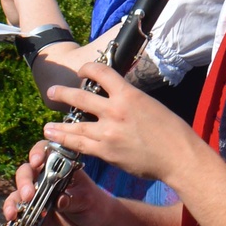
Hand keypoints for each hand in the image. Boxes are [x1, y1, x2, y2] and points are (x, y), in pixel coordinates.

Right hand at [2, 139, 113, 225]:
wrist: (92, 224)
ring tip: (13, 215)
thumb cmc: (91, 203)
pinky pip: (15, 216)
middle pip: (25, 173)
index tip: (37, 162)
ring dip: (11, 204)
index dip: (37, 153)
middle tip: (28, 195)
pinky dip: (4, 224)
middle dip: (24, 183)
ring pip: (16, 195)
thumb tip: (60, 201)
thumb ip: (73, 198)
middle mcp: (41, 177)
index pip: (43, 152)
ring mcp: (33, 196)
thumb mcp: (87, 199)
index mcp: (57, 166)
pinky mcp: (29, 212)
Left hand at [40, 59, 196, 186]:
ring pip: (75, 126)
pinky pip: (81, 146)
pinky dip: (68, 142)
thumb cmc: (172, 132)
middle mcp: (115, 110)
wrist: (179, 156)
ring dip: (58, 126)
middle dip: (63, 93)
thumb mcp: (151, 105)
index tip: (82, 71)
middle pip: (80, 97)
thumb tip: (117, 101)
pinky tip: (58, 141)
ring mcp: (108, 132)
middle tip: (52, 92)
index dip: (88, 68)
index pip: (101, 73)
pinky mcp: (106, 152)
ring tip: (47, 127)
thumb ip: (130, 101)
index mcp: (129, 94)